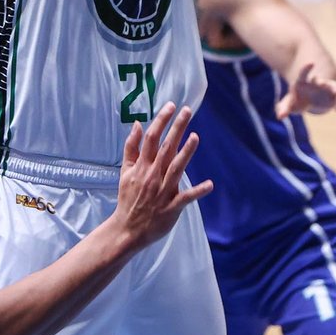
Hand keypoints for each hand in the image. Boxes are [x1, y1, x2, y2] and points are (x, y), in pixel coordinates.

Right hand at [114, 104, 211, 243]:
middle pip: (165, 148)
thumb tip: (138, 125)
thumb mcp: (125, 171)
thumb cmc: (128, 198)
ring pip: (176, 168)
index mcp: (142, 166)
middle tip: (187, 111)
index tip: (171, 106)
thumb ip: (131, 148)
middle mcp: (153, 176)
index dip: (161, 121)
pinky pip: (186, 198)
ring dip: (186, 153)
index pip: (151, 138)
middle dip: (176, 129)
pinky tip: (210, 184)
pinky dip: (198, 191)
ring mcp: (163, 191)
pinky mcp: (172, 207)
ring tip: (195, 137)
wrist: (127, 228)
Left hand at [274, 61, 335, 117]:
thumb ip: (284, 108)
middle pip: (319, 80)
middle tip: (321, 83)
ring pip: (332, 86)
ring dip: (334, 89)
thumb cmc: (299, 99)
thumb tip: (280, 116)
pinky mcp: (334, 96)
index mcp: (303, 82)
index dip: (306, 69)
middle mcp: (316, 83)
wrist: (312, 99)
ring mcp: (327, 88)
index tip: (310, 63)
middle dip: (320, 81)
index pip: (303, 74)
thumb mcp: (290, 103)